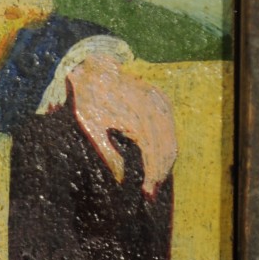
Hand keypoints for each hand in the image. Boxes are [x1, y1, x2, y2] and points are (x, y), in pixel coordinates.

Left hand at [67, 52, 176, 196]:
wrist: (91, 67)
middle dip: (160, 172)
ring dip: (165, 162)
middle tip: (151, 191)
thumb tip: (121, 176)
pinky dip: (167, 147)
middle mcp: (153, 107)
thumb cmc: (88, 98)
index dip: (152, 174)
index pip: (153, 152)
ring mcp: (159, 102)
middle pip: (166, 148)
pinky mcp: (161, 100)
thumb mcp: (91, 125)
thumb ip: (107, 151)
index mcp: (136, 113)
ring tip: (155, 180)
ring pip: (170, 140)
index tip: (147, 191)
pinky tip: (159, 160)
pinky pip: (169, 129)